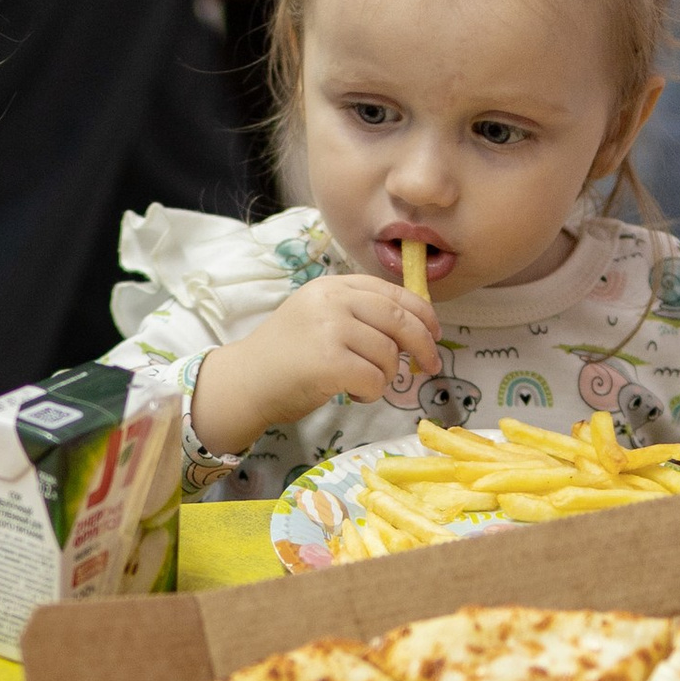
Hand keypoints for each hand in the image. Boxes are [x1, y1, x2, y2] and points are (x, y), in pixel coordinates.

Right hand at [191, 271, 440, 454]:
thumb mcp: (319, 318)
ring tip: (365, 384)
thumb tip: (414, 329)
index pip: (392, 292)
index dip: (422, 313)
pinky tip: (354, 394)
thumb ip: (357, 314)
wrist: (245, 382)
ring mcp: (329, 329)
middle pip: (399, 319)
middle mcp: (332, 300)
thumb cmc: (283, 357)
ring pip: (388, 354)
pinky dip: (372, 392)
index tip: (434, 332)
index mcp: (333, 286)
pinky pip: (374, 379)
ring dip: (386, 376)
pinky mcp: (328, 361)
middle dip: (422, 345)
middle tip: (429, 366)